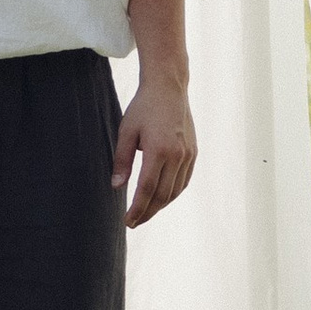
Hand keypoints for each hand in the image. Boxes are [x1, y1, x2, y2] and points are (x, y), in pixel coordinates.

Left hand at [114, 71, 195, 228]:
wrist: (168, 87)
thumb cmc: (143, 107)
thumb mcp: (126, 131)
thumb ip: (122, 160)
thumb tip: (117, 186)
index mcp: (159, 150)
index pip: (147, 189)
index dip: (138, 208)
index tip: (128, 221)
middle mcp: (177, 155)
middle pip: (162, 195)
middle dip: (148, 212)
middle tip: (134, 222)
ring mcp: (188, 154)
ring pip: (175, 191)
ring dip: (161, 205)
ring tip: (146, 212)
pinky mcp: (193, 152)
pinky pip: (184, 181)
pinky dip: (173, 193)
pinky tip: (162, 197)